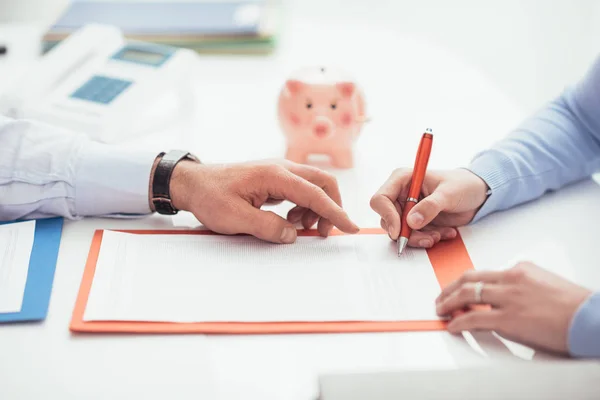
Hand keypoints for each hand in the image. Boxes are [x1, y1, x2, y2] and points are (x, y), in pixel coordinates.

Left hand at [167, 159, 359, 242]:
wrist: (192, 182)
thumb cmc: (210, 197)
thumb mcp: (235, 218)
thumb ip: (267, 227)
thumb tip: (293, 235)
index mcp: (274, 175)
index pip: (315, 193)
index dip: (335, 213)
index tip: (350, 227)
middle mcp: (281, 168)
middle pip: (322, 182)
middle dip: (331, 207)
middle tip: (322, 233)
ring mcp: (279, 171)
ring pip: (313, 186)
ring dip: (316, 208)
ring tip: (301, 228)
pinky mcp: (274, 178)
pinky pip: (300, 189)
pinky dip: (304, 206)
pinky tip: (291, 220)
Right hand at [370, 168, 488, 247]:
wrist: (478, 194)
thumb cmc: (464, 185)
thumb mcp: (449, 193)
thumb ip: (430, 206)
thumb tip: (411, 221)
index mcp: (403, 179)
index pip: (381, 199)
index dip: (387, 216)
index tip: (399, 231)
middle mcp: (401, 194)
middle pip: (388, 219)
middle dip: (406, 233)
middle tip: (428, 238)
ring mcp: (408, 209)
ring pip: (400, 231)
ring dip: (419, 238)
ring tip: (439, 236)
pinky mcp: (417, 221)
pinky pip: (413, 236)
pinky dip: (427, 238)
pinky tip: (445, 233)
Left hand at [435, 262, 592, 354]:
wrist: (589, 318)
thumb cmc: (574, 305)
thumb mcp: (545, 282)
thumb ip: (523, 284)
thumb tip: (507, 295)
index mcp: (520, 269)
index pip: (484, 273)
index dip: (466, 282)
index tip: (457, 288)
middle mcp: (511, 279)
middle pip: (469, 280)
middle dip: (450, 289)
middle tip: (441, 297)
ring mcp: (508, 298)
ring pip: (467, 295)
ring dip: (449, 303)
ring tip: (441, 310)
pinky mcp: (507, 319)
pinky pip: (473, 318)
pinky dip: (458, 321)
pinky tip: (452, 325)